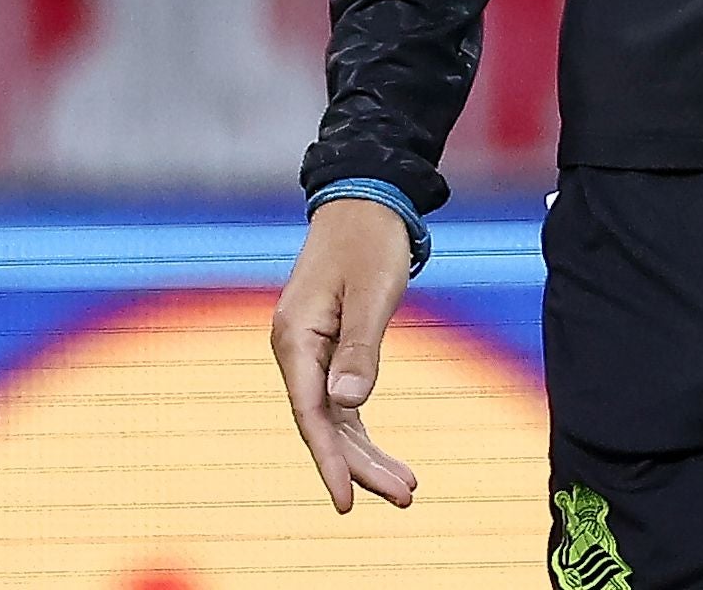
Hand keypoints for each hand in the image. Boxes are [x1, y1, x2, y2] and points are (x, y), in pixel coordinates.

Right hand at [270, 199, 418, 513]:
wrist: (364, 199)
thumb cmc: (370, 240)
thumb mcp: (372, 291)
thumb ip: (360, 348)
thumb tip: (347, 406)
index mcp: (295, 338)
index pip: (311, 415)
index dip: (330, 462)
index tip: (347, 503)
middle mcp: (296, 350)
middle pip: (325, 425)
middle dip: (360, 465)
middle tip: (406, 497)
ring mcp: (310, 351)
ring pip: (334, 418)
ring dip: (365, 453)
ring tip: (406, 487)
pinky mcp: (328, 347)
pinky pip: (341, 401)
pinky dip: (361, 428)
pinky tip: (382, 456)